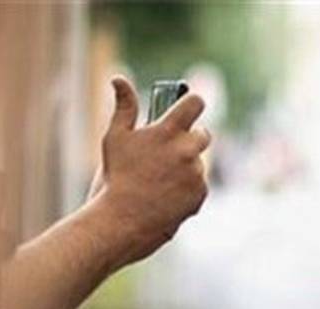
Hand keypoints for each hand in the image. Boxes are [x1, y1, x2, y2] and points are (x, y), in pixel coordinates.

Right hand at [86, 75, 211, 268]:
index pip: (195, 103)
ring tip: (161, 179)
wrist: (125, 219)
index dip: (193, 103)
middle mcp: (188, 150)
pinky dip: (188, 187)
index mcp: (168, 132)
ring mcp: (197, 173)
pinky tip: (168, 194)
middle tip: (172, 149)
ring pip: (198, 163)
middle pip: (204, 135)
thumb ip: (124, 107)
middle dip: (191, 138)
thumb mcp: (115, 138)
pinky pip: (199, 184)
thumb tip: (119, 79)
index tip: (190, 106)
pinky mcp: (201, 193)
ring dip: (187, 166)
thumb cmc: (116, 176)